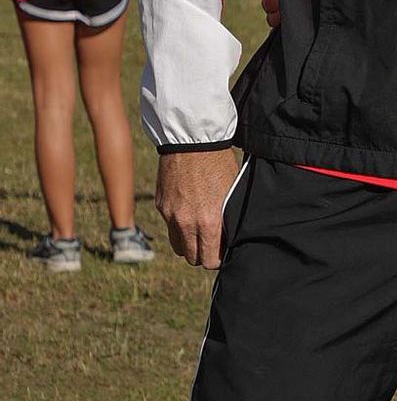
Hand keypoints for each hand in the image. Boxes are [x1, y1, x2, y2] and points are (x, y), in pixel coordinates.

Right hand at [156, 147, 241, 268]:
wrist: (192, 139)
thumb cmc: (219, 163)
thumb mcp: (231, 194)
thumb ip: (226, 220)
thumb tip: (227, 238)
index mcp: (208, 223)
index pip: (210, 260)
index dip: (217, 259)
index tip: (221, 252)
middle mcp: (186, 223)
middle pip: (191, 258)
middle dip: (202, 254)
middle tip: (211, 244)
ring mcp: (170, 215)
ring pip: (178, 245)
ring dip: (188, 243)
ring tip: (198, 231)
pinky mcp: (160, 205)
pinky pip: (169, 225)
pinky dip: (177, 225)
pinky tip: (188, 210)